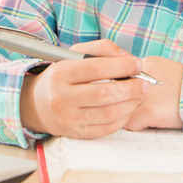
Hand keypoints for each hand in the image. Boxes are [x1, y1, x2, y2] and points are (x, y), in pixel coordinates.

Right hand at [19, 40, 148, 138]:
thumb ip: (101, 49)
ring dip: (130, 104)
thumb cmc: (62, 77)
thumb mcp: (74, 55)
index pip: (97, 68)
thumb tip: (126, 57)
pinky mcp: (76, 133)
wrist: (37, 104)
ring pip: (108, 114)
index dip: (122, 66)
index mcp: (61, 73)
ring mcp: (69, 118)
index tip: (137, 64)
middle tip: (144, 83)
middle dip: (131, 88)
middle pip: (104, 94)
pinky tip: (128, 109)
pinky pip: (106, 129)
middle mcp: (62, 97)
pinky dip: (122, 119)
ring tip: (139, 96)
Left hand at [123, 56, 182, 130]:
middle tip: (126, 110)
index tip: (123, 97)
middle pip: (115, 93)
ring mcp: (143, 94)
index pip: (118, 78)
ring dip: (127, 116)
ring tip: (142, 117)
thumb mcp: (165, 70)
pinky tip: (151, 123)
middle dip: (119, 103)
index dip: (120, 90)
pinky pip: (129, 124)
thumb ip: (146, 76)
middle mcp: (140, 76)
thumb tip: (128, 87)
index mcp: (144, 65)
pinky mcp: (149, 110)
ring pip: (119, 109)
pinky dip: (137, 126)